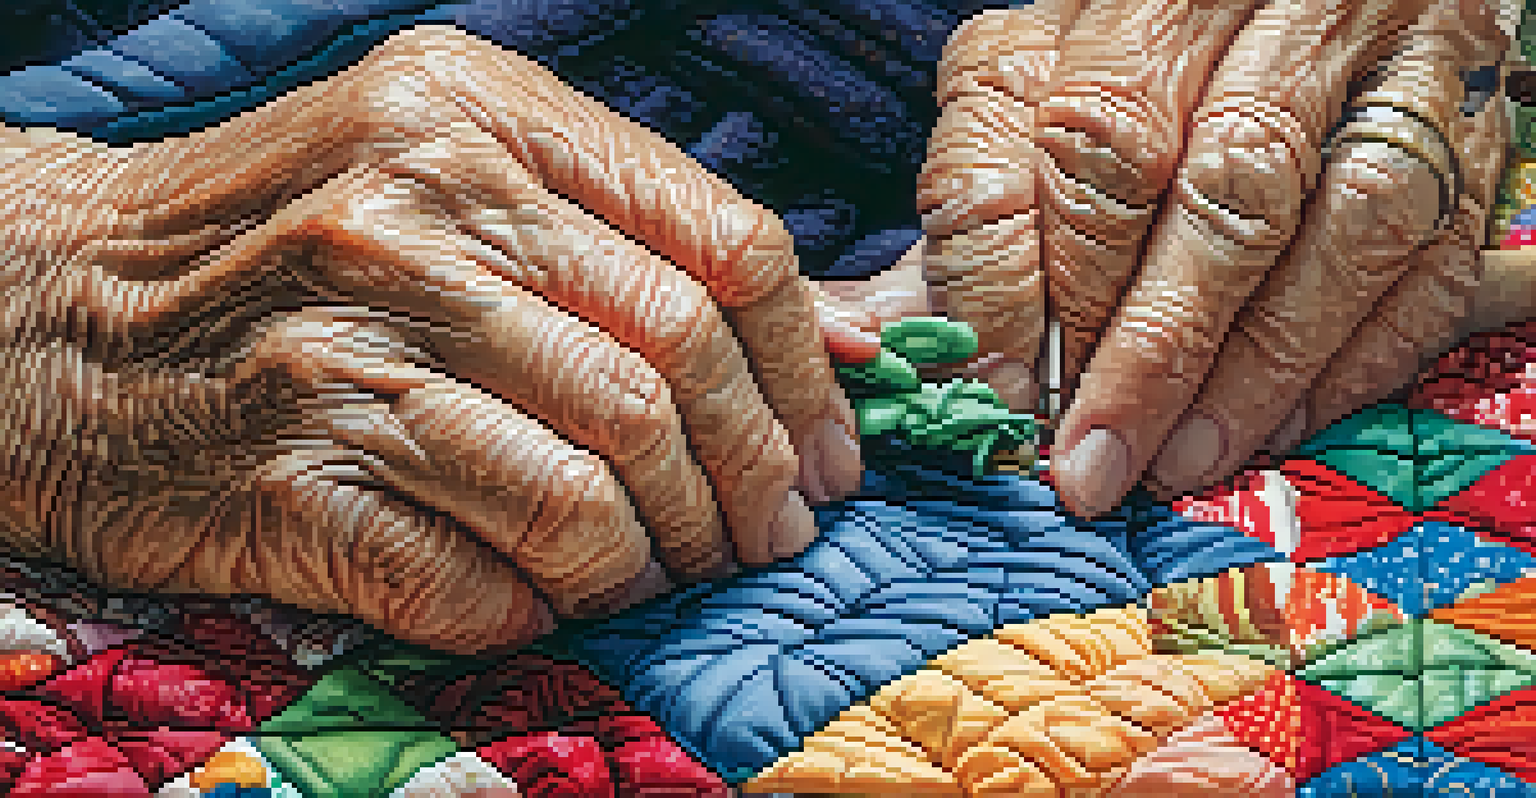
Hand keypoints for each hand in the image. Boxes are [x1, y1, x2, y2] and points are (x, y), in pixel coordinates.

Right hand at [0, 26, 862, 655]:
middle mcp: (410, 212)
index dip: (804, 369)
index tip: (826, 452)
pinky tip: (547, 595)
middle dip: (750, 481)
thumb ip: (636, 235)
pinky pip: (484, 576)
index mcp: (474, 114)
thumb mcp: (451, 175)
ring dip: (657, 556)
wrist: (47, 314)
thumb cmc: (285, 248)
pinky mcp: (291, 476)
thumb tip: (838, 341)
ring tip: (663, 573)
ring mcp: (345, 346)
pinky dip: (546, 604)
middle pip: (672, 371)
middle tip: (768, 538)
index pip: (720, 244)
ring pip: (593, 486)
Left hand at [901, 0, 1513, 516]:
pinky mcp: (1464, 129)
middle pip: (1224, 190)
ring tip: (1182, 460)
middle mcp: (1277, 17)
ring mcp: (1387, 65)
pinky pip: (1432, 256)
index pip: (1093, 147)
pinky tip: (1280, 422)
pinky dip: (1357, 358)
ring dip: (1258, 366)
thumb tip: (877, 338)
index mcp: (1142, 2)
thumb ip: (972, 210)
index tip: (1007, 394)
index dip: (1049, 286)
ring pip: (1345, 224)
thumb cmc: (1137, 58)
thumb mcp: (1031, 94)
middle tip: (1091, 461)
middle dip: (1151, 348)